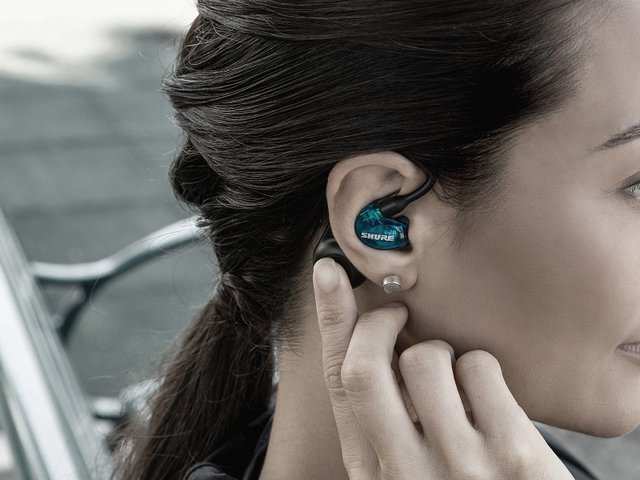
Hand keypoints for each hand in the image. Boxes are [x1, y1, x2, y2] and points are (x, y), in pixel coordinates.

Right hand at [312, 258, 572, 479]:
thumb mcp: (405, 469)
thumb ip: (384, 422)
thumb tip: (376, 342)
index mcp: (371, 472)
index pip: (339, 384)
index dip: (330, 321)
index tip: (327, 273)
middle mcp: (405, 473)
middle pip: (365, 366)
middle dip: (379, 321)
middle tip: (397, 312)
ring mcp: (460, 466)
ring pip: (426, 357)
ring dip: (441, 352)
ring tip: (457, 380)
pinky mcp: (514, 457)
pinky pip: (480, 366)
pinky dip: (483, 368)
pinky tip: (492, 399)